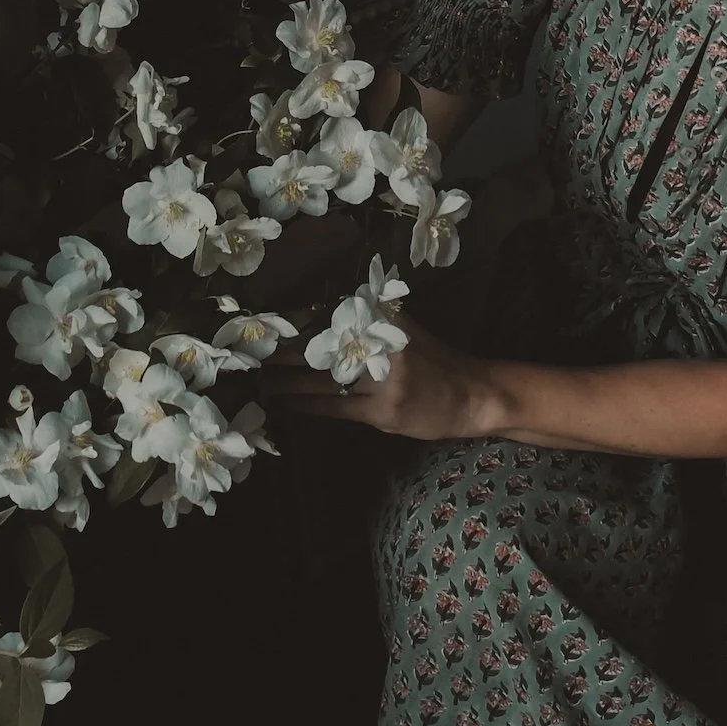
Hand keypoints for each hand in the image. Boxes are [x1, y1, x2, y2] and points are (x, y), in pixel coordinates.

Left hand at [268, 318, 492, 441]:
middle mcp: (381, 344)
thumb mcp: (403, 329)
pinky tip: (288, 406)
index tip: (265, 326)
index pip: (327, 315)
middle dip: (283, 352)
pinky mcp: (383, 410)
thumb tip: (316, 315)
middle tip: (253, 355)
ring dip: (287, 382)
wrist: (473, 394)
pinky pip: (336, 407)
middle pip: (319, 346)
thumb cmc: (434, 361)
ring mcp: (383, 379)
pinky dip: (309, 406)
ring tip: (261, 384)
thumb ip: (368, 321)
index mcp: (383, 319)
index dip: (293, 322)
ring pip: (322, 379)